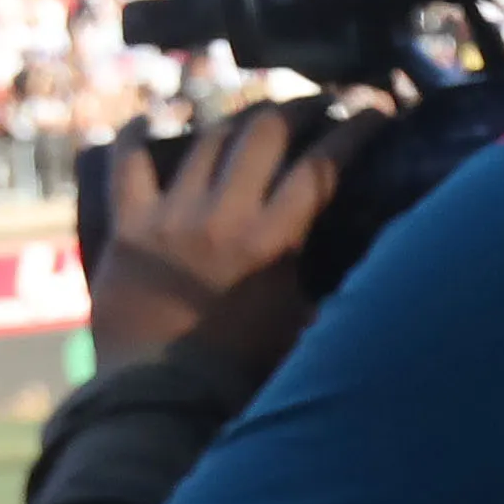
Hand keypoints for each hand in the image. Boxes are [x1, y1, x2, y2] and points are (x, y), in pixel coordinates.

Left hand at [88, 98, 355, 386]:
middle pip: (265, 133)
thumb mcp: (303, 321)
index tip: (375, 112)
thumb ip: (329, 280)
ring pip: (209, 141)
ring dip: (238, 120)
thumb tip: (372, 255)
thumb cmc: (240, 370)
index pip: (322, 165)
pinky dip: (137, 138)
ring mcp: (171, 216)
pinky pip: (128, 166)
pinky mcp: (129, 227)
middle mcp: (223, 215)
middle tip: (317, 104)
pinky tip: (148, 121)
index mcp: (273, 241)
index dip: (355, 130)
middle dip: (299, 108)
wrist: (158, 399)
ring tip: (256, 117)